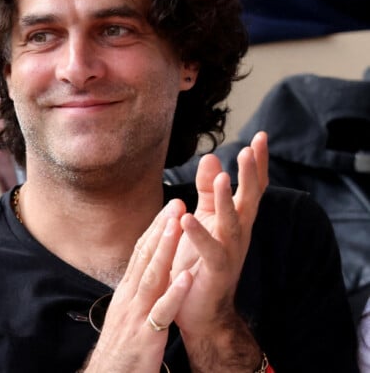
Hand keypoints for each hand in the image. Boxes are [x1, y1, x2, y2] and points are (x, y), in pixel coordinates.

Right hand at [84, 199, 192, 372]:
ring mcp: (137, 315)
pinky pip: (162, 312)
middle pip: (145, 256)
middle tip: (176, 202)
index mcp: (128, 291)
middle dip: (161, 228)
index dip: (155, 228)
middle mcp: (130, 297)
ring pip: (152, 276)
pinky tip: (186, 276)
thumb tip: (147, 269)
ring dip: (165, 249)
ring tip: (177, 226)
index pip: (141, 252)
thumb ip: (138, 290)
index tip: (169, 208)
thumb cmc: (121, 347)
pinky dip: (174, 293)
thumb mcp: (127, 312)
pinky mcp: (146, 337)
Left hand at [171, 132, 267, 368]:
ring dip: (227, 200)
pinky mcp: (215, 272)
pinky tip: (185, 217)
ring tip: (221, 177)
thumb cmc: (199, 260)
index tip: (260, 136)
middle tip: (249, 149)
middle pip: (249, 200)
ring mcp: (229, 253)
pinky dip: (198, 234)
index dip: (256, 163)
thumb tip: (211, 157)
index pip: (251, 187)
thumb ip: (207, 191)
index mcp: (236, 219)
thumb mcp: (205, 218)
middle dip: (250, 175)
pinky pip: (208, 251)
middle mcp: (238, 234)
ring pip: (232, 223)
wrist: (199, 310)